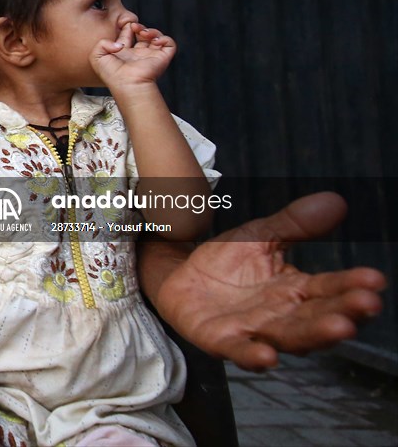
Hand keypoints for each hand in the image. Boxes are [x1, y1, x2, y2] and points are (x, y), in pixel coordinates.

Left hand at [92, 18, 175, 90]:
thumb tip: (119, 44)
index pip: (127, 35)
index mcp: (123, 54)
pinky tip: (154, 40)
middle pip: (142, 35)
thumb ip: (102, 44)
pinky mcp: (162, 58)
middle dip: (139, 27)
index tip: (124, 26)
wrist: (127, 84)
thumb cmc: (112, 74)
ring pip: (156, 37)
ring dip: (151, 31)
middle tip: (134, 27)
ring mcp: (151, 56)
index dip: (126, 27)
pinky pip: (169, 44)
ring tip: (143, 33)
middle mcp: (137, 54)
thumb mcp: (97, 57)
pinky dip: (164, 38)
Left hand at [149, 192, 385, 370]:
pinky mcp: (220, 340)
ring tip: (338, 328)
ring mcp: (253, 330)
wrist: (180, 274)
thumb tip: (337, 201)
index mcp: (296, 290)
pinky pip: (239, 351)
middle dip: (343, 313)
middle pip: (317, 318)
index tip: (376, 280)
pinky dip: (253, 356)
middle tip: (367, 305)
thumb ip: (295, 223)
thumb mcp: (262, 235)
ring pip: (288, 337)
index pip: (330, 290)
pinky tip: (267, 357)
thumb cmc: (228, 261)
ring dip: (313, 335)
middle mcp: (281, 316)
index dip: (352, 286)